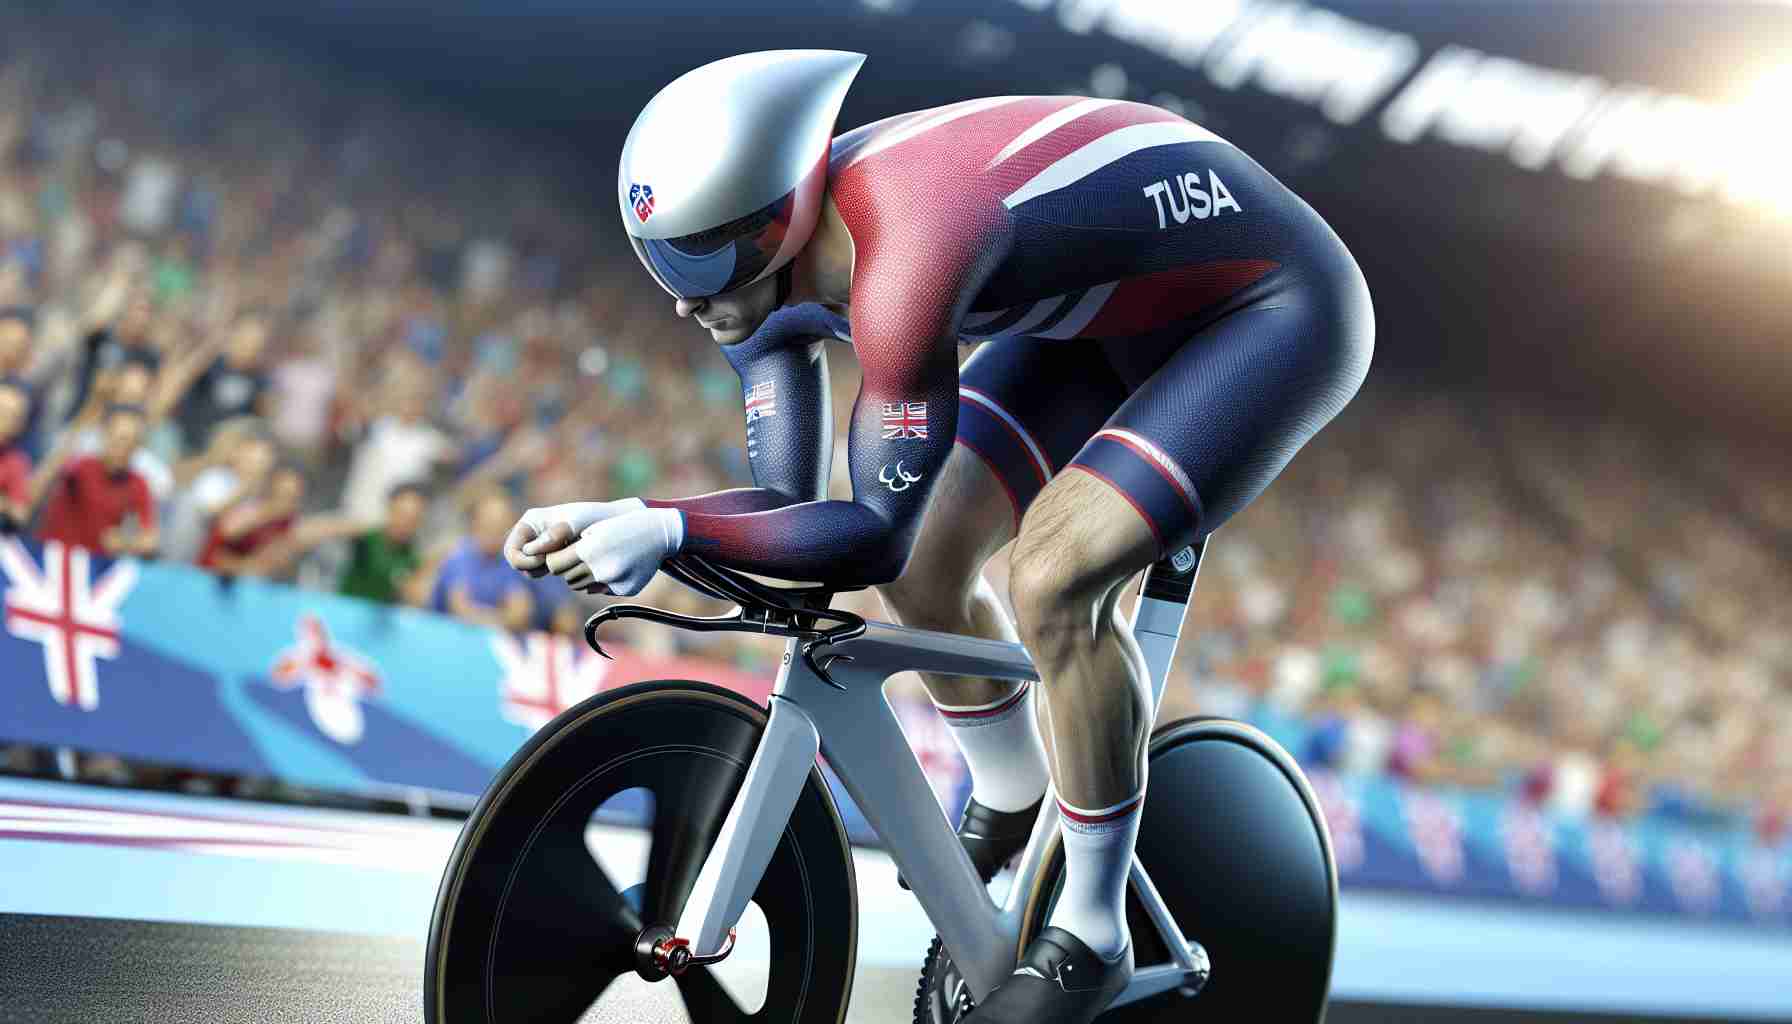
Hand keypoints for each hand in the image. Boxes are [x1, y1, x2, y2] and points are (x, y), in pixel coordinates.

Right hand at [505, 498, 644, 575]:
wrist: (614, 524)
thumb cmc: (596, 518)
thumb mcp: (577, 523)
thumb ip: (556, 534)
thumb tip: (531, 550)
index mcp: (530, 521)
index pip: (511, 551)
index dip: (525, 561)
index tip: (547, 561)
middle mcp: (532, 534)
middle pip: (517, 563)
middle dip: (534, 568)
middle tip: (556, 566)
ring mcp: (541, 546)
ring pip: (531, 570)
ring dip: (545, 572)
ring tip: (567, 562)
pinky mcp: (552, 556)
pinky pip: (545, 573)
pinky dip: (555, 573)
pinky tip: (571, 566)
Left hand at [543, 508, 682, 596]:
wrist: (659, 533)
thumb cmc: (623, 526)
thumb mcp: (595, 529)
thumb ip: (573, 548)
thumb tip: (554, 568)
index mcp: (589, 550)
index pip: (554, 564)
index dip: (555, 559)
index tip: (560, 554)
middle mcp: (599, 569)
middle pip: (567, 578)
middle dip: (570, 569)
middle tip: (581, 557)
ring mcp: (613, 582)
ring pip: (582, 586)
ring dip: (584, 576)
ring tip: (597, 561)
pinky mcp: (624, 590)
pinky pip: (601, 590)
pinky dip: (604, 581)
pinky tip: (617, 567)